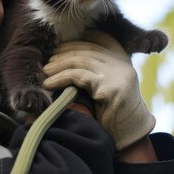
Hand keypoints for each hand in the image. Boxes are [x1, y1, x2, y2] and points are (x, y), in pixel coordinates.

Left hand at [43, 30, 155, 150]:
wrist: (128, 135)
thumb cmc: (113, 112)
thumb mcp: (107, 83)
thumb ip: (96, 69)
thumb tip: (65, 58)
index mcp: (123, 59)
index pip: (98, 39)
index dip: (76, 42)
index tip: (58, 49)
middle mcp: (122, 63)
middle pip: (87, 50)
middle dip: (64, 54)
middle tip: (47, 62)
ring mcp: (117, 74)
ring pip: (80, 61)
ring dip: (58, 66)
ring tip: (45, 73)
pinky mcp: (109, 87)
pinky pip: (78, 76)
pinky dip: (60, 79)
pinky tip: (49, 84)